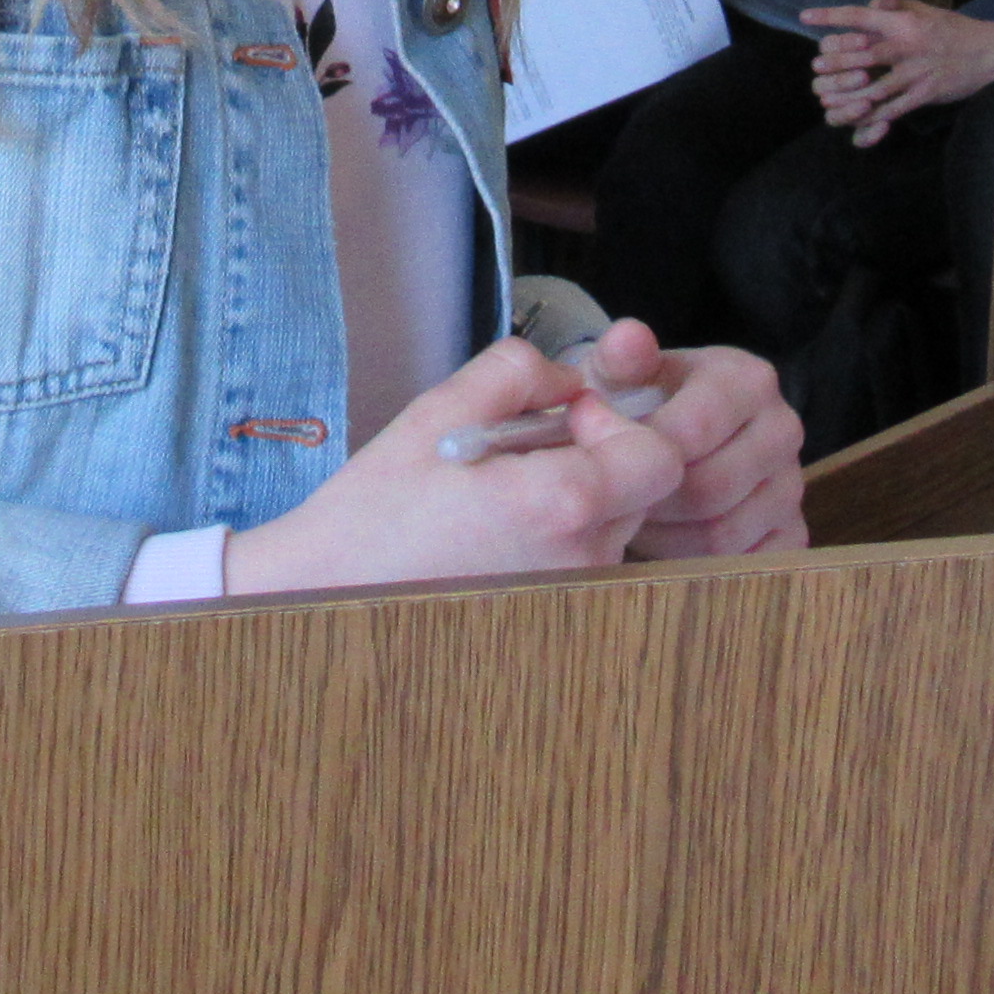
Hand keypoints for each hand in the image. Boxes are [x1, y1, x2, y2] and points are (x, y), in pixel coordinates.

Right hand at [225, 333, 689, 597]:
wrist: (331, 595)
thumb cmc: (377, 509)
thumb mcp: (439, 410)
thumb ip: (519, 372)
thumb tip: (572, 379)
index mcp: (561, 505)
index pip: (662, 458)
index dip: (622, 426)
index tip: (567, 420)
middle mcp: (581, 561)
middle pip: (642, 493)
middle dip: (599, 459)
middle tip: (524, 452)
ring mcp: (570, 599)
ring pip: (614, 530)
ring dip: (577, 501)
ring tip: (500, 499)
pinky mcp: (553, 621)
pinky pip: (583, 565)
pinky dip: (555, 541)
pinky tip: (496, 537)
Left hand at [572, 322, 804, 559]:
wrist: (670, 433)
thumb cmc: (638, 402)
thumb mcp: (621, 373)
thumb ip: (620, 357)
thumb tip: (629, 338)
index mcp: (749, 379)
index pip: (694, 431)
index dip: (639, 456)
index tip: (604, 460)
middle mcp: (784, 429)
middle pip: (711, 490)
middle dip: (652, 503)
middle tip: (616, 501)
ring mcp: (792, 484)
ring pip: (723, 536)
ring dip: (667, 540)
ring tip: (635, 520)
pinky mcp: (791, 531)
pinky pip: (743, 566)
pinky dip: (697, 566)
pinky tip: (666, 544)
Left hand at [801, 0, 993, 146]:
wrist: (992, 53)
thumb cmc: (955, 29)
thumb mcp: (927, 11)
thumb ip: (898, 7)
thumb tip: (875, 0)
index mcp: (905, 22)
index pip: (861, 15)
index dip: (831, 17)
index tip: (806, 17)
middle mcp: (908, 45)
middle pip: (862, 53)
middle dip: (835, 59)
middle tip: (816, 65)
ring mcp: (917, 71)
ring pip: (876, 85)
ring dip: (850, 93)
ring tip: (828, 96)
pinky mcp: (927, 93)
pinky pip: (896, 108)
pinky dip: (875, 115)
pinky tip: (858, 118)